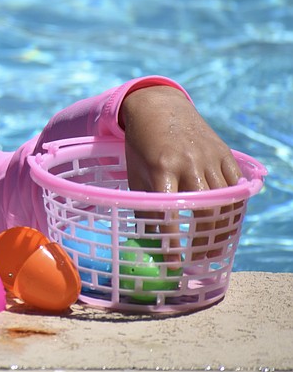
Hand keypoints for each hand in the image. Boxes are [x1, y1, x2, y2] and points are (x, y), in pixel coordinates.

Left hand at [120, 86, 241, 258]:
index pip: (170, 213)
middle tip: (199, 260)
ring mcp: (210, 157)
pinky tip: (224, 222)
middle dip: (204, 240)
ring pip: (224, 201)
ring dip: (220, 228)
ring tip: (212, 247)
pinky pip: (235, 186)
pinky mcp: (225, 154)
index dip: (173, 242)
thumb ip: (144, 206)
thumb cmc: (141, 146)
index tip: (174, 264)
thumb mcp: (136, 174)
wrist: (159, 108)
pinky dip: (232, 206)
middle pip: (205, 210)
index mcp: (161, 168)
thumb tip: (147, 242)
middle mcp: (189, 163)